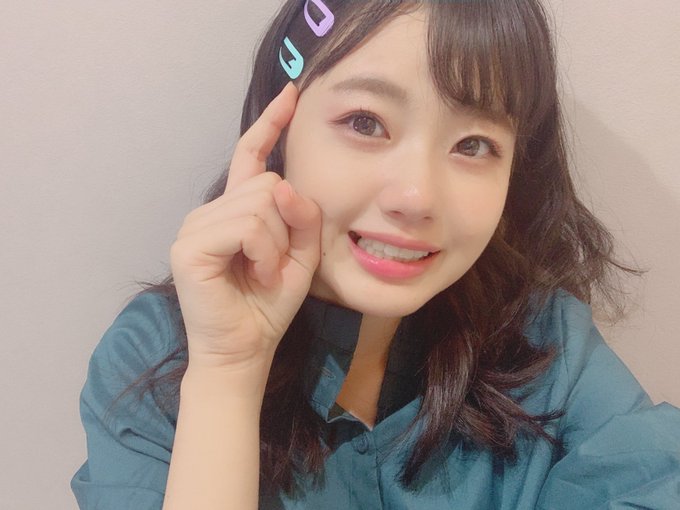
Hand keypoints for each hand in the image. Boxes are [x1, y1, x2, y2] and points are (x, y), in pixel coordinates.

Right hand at [170, 83, 320, 371]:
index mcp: (235, 211)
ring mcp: (195, 226)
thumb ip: (301, 215)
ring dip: (277, 244)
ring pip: (261, 202)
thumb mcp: (301, 255)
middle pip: (268, 183)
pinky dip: (264, 252)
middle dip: (287, 226)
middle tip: (276, 264)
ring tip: (264, 273)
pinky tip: (256, 275)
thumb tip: (282, 182)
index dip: (270, 124)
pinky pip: (247, 226)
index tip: (291, 93)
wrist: (246, 348)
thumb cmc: (270, 304)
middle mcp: (210, 211)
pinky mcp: (189, 246)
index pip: (251, 157)